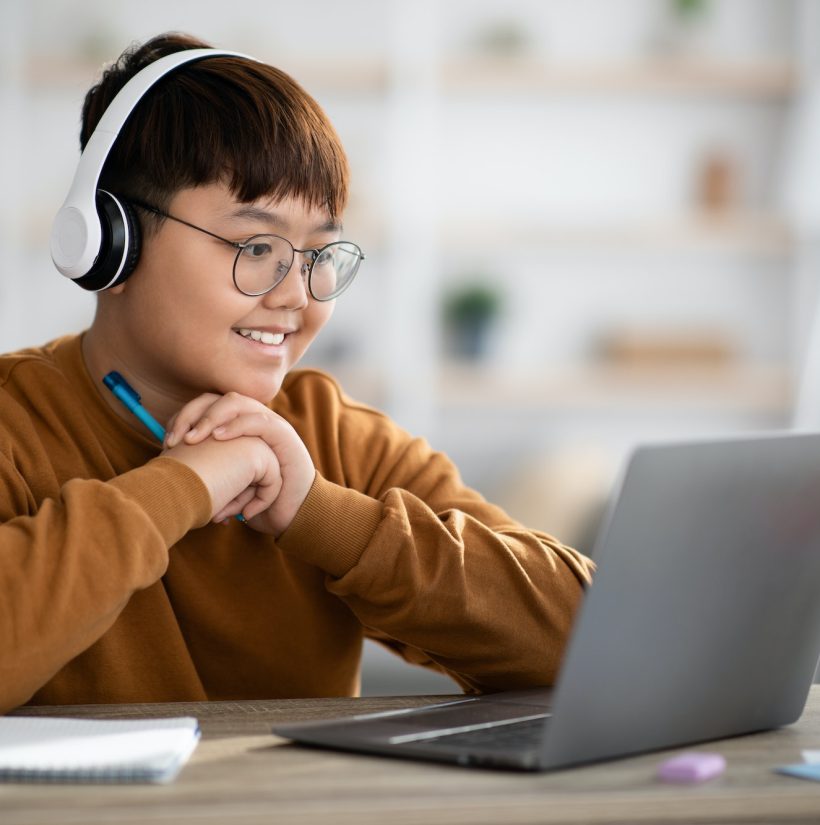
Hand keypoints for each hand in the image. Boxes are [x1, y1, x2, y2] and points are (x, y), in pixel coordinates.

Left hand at [164, 392, 314, 536]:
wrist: (293, 514)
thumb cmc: (256, 499)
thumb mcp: (225, 482)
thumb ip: (205, 469)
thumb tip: (169, 467)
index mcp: (236, 425)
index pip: (205, 405)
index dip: (184, 417)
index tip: (167, 441)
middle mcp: (252, 418)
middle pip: (217, 398)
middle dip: (191, 414)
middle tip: (175, 440)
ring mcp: (270, 423)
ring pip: (236, 403)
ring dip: (210, 418)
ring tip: (193, 438)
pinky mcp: (284, 436)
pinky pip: (259, 421)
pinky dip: (236, 426)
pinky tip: (218, 438)